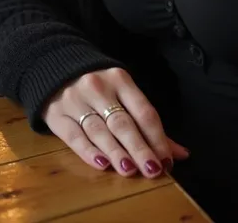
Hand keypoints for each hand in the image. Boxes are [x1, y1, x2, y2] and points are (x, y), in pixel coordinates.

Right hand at [43, 67, 189, 177]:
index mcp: (120, 80)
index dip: (156, 137)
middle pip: (123, 122)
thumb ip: (149, 124)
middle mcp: (99, 88)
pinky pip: (74, 136)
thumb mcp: (124, 93)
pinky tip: (102, 164)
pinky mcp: (57, 114)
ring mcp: (76, 100)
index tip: (167, 160)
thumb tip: (180, 153)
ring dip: (116, 152)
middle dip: (139, 148)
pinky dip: (89, 151)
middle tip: (153, 170)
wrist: (57, 67)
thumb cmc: (100, 86)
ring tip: (130, 170)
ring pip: (100, 130)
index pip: (143, 111)